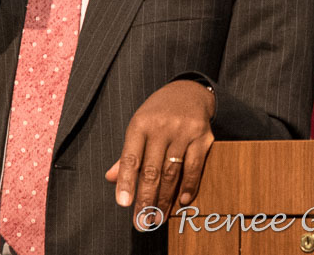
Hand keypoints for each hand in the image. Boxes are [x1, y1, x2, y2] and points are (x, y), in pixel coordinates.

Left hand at [103, 80, 215, 229]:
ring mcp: (183, 132)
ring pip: (173, 172)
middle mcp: (161, 128)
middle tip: (141, 221)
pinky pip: (195, 168)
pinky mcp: (202, 138)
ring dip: (165, 198)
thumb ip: (127, 154)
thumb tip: (111, 179)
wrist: (188, 92)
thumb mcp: (138, 126)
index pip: (130, 158)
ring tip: (158, 217)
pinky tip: (182, 201)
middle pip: (152, 170)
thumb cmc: (157, 114)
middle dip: (146, 199)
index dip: (126, 182)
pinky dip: (189, 187)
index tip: (123, 204)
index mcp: (140, 124)